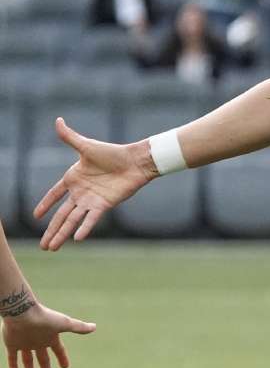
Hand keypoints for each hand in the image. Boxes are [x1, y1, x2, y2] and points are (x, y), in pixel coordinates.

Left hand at [3, 302, 94, 367]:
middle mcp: (38, 341)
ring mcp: (25, 343)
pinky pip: (13, 358)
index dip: (62, 358)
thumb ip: (78, 327)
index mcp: (51, 337)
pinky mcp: (12, 344)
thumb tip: (94, 327)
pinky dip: (13, 366)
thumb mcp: (64, 324)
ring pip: (27, 360)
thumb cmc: (45, 317)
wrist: (23, 313)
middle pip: (43, 358)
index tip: (66, 367)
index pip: (58, 350)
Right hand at [34, 118, 155, 250]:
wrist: (135, 161)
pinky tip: (76, 239)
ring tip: (52, 248)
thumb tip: (57, 120)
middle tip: (42, 246)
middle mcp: (80, 192)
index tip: (36, 216)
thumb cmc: (112, 152)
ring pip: (72, 220)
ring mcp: (91, 200)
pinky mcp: (103, 205)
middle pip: (61, 214)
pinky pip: (91, 218)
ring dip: (62, 234)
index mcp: (73, 178)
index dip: (45, 204)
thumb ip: (70, 137)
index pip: (54, 194)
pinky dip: (84, 227)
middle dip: (51, 230)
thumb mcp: (86, 146)